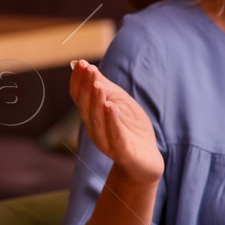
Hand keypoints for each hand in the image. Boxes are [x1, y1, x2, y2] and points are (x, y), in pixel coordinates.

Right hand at [69, 60, 163, 183]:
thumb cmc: (131, 129)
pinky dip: (112, 121)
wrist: (146, 161)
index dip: (79, 81)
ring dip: (97, 101)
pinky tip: (111, 107)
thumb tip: (87, 66)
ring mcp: (108, 141)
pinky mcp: (123, 151)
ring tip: (98, 85)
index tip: (81, 64)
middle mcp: (96, 129)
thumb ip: (105, 87)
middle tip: (89, 70)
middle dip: (87, 88)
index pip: (80, 98)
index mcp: (93, 116)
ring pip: (98, 120)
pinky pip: (115, 135)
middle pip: (87, 107)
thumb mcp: (120, 102)